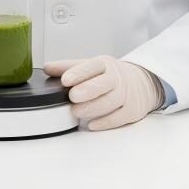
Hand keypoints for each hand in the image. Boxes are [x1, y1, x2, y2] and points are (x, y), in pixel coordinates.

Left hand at [44, 56, 163, 131]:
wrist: (140, 82)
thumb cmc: (110, 75)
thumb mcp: (91, 66)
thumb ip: (69, 67)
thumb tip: (47, 68)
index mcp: (104, 64)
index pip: (91, 66)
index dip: (78, 73)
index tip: (65, 80)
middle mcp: (117, 78)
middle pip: (103, 84)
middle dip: (87, 90)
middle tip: (72, 96)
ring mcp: (126, 95)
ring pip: (110, 102)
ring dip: (92, 108)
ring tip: (76, 112)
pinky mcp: (132, 111)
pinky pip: (118, 118)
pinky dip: (104, 122)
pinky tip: (91, 124)